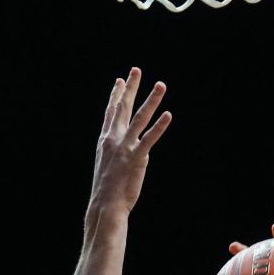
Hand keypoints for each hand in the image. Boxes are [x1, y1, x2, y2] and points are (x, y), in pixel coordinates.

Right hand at [89, 68, 170, 213]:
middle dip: (131, 87)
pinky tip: (168, 114)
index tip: (120, 80)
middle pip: (124, 107)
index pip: (111, 112)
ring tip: (161, 85)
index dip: (116, 95)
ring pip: (140, 118)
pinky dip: (160, 126)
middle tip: (137, 70)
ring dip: (152, 100)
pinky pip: (150, 138)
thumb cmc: (106, 190)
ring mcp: (125, 147)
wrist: (105, 204)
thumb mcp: (107, 166)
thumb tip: (123, 150)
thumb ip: (115, 154)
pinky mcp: (137, 158)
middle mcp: (113, 138)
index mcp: (105, 139)